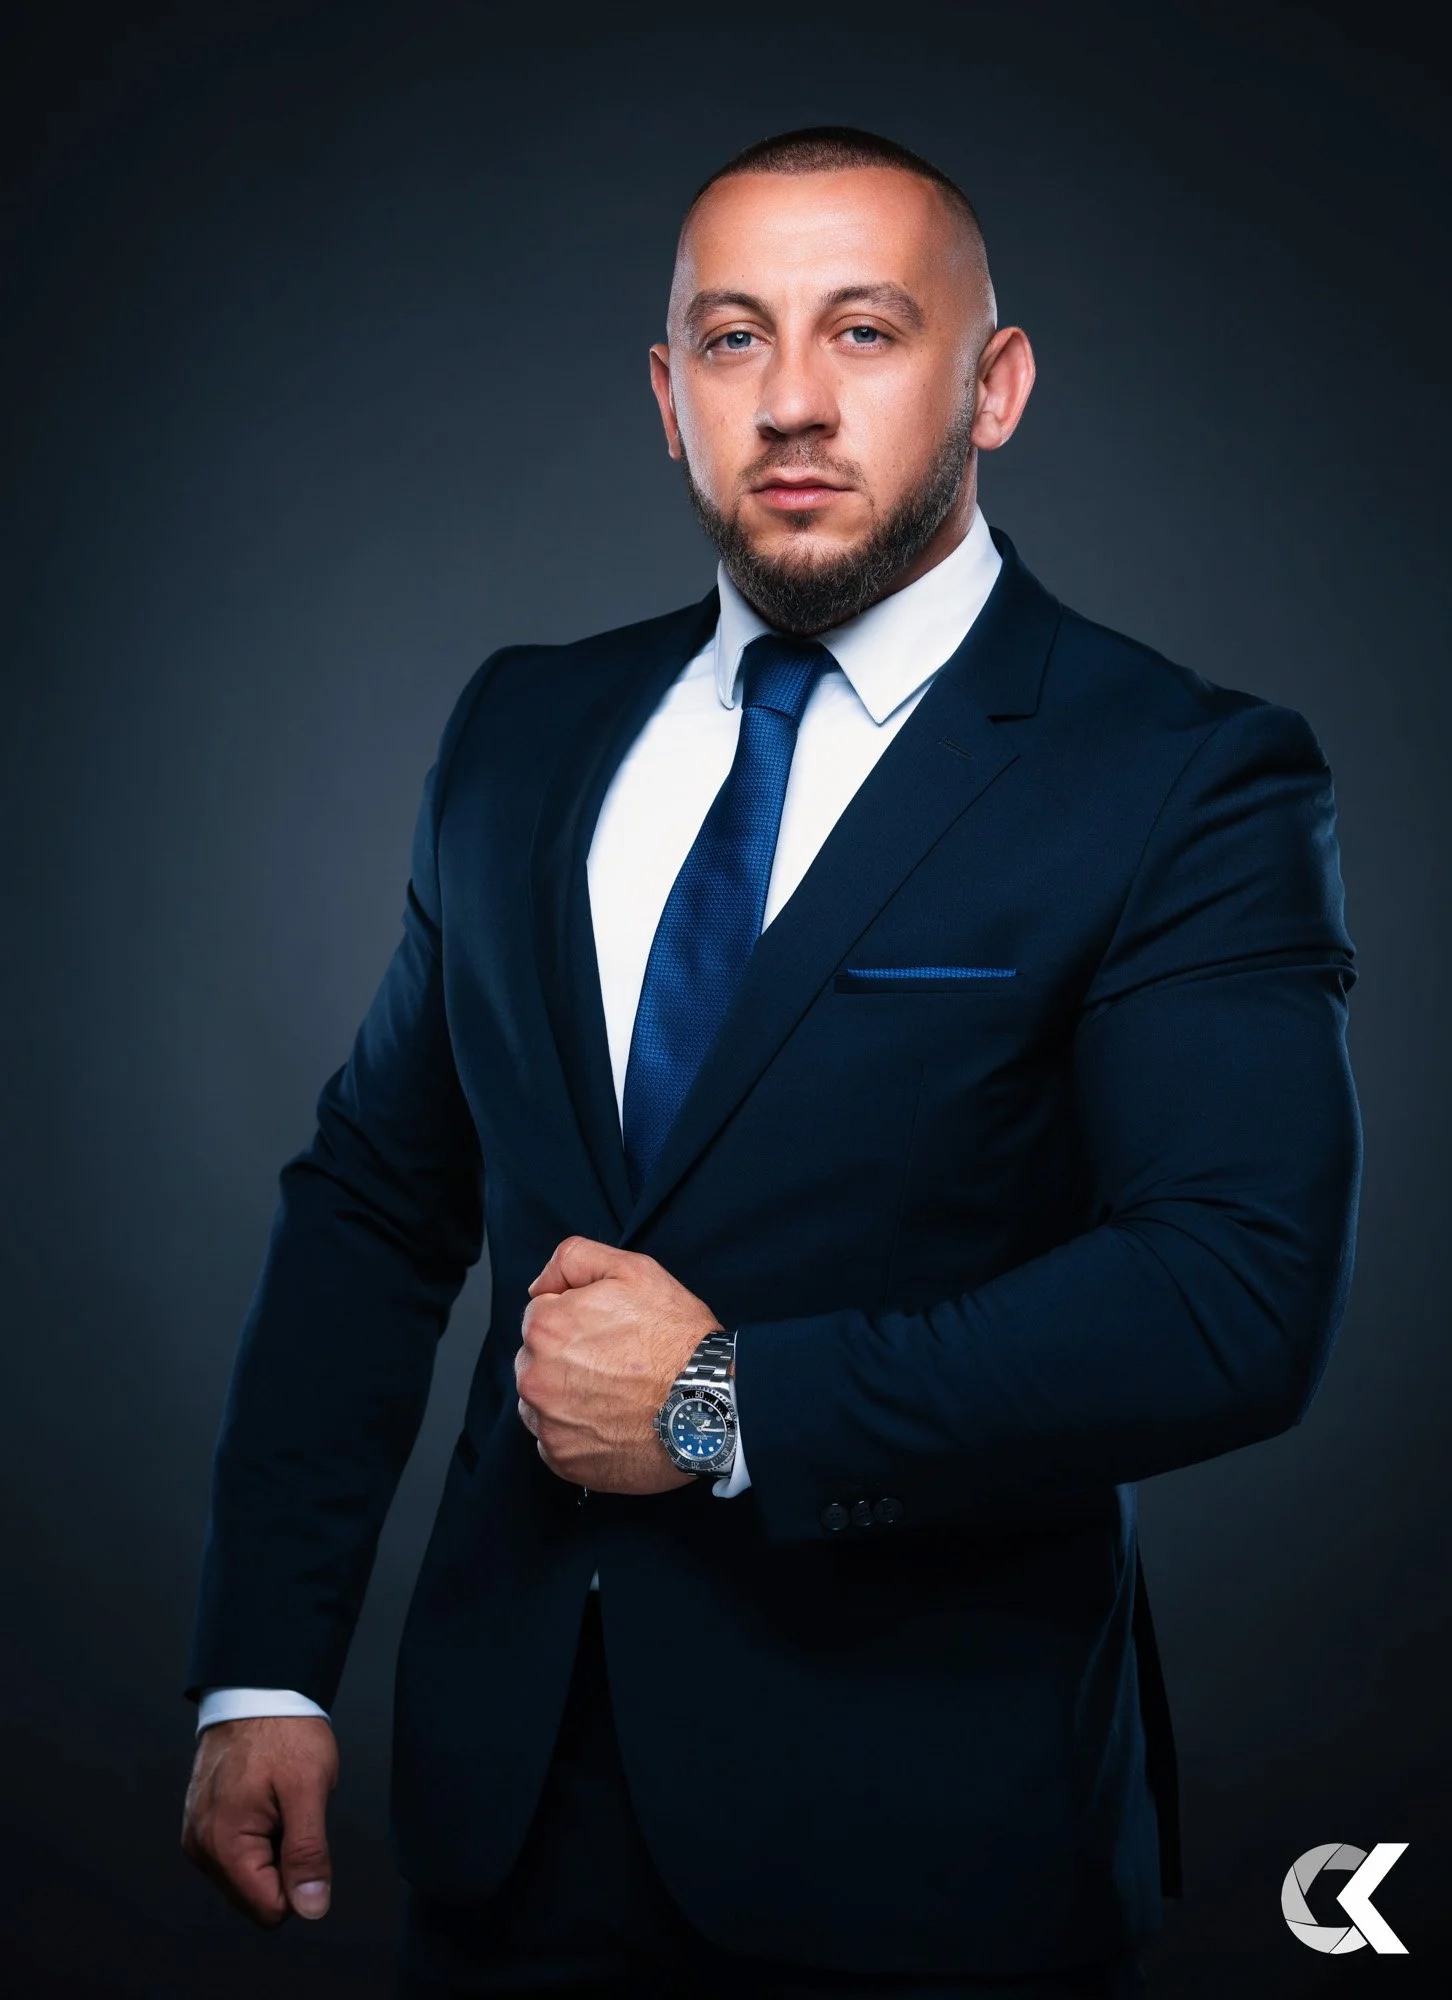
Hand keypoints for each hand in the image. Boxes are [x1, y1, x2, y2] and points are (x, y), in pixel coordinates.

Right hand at [181, 1715, 338, 1925]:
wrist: (257, 1690)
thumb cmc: (283, 1731)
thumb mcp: (309, 1789)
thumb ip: (308, 1853)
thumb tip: (311, 1907)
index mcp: (224, 1844)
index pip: (269, 1909)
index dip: (300, 1882)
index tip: (305, 1837)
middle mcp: (201, 1847)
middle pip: (255, 1896)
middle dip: (283, 1863)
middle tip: (291, 1814)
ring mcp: (198, 1835)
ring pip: (247, 1876)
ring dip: (271, 1848)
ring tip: (278, 1803)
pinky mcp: (201, 1823)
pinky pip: (236, 1853)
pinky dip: (258, 1834)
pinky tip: (265, 1801)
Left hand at [518, 1237, 723, 1493]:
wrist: (710, 1403)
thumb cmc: (677, 1339)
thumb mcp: (634, 1270)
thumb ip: (574, 1259)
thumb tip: (540, 1285)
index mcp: (547, 1327)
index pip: (541, 1317)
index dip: (576, 1319)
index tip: (607, 1332)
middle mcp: (536, 1378)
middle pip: (537, 1361)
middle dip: (566, 1359)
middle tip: (614, 1363)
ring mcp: (549, 1423)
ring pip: (542, 1402)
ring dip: (567, 1397)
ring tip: (615, 1394)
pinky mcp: (564, 1460)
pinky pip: (555, 1441)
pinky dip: (576, 1434)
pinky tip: (611, 1421)